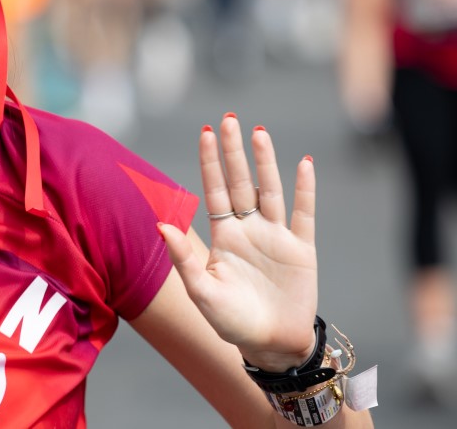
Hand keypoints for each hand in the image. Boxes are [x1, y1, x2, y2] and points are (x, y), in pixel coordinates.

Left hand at [159, 114, 317, 371]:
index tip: (205, 132)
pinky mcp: (301, 249)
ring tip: (258, 132)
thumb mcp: (201, 291)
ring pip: (270, 190)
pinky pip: (303, 213)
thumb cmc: (230, 321)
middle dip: (234, 152)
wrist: (270, 346)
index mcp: (223, 236)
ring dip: (265, 162)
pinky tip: (303, 163)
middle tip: (229, 119)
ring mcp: (275, 236)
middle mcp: (248, 229)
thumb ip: (183, 258)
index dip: (210, 162)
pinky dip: (305, 189)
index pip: (215, 190)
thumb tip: (160, 225)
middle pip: (240, 182)